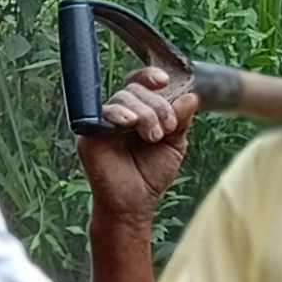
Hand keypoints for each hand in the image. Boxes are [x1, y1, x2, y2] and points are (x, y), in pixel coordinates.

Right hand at [77, 69, 198, 226]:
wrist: (133, 204)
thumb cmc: (150, 175)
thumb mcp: (174, 145)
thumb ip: (181, 120)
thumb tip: (191, 96)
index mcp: (137, 111)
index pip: (141, 83)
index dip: (151, 77)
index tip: (165, 81)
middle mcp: (119, 113)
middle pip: (135, 88)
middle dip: (156, 105)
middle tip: (166, 128)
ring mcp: (103, 122)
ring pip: (123, 98)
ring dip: (145, 114)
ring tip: (154, 136)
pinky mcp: (90, 134)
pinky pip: (103, 113)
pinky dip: (120, 114)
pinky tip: (130, 124)